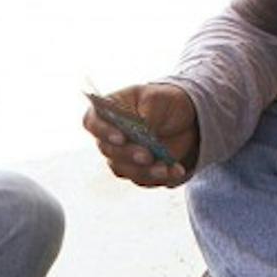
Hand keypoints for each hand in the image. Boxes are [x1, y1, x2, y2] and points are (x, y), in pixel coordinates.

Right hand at [82, 83, 196, 186]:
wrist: (183, 119)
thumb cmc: (163, 102)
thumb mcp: (158, 98)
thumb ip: (148, 110)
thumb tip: (144, 126)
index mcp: (109, 110)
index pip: (92, 122)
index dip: (102, 131)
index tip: (120, 138)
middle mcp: (110, 135)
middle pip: (108, 150)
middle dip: (128, 154)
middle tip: (147, 156)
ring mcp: (123, 155)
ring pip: (124, 169)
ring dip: (144, 171)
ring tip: (165, 168)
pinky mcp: (138, 170)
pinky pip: (143, 179)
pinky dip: (160, 177)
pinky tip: (175, 170)